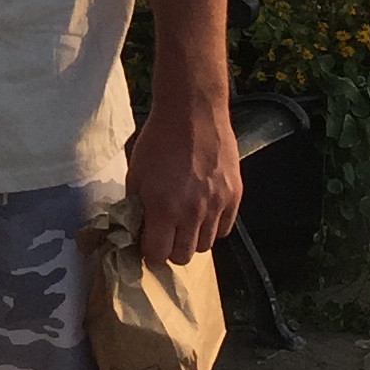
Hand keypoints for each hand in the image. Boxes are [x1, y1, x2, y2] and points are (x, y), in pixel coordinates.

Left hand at [127, 83, 242, 266]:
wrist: (192, 112)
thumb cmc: (158, 140)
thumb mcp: (136, 174)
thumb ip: (137, 207)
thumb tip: (138, 230)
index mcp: (163, 208)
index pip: (158, 255)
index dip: (150, 253)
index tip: (148, 244)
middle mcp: (192, 212)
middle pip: (184, 257)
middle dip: (172, 249)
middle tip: (167, 233)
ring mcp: (217, 204)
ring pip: (206, 245)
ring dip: (193, 238)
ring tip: (186, 219)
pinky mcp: (234, 195)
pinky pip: (225, 228)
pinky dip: (213, 226)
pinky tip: (204, 210)